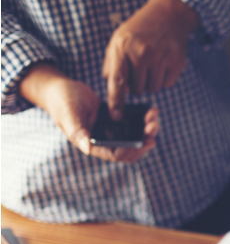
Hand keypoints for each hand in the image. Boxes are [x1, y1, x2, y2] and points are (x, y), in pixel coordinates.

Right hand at [20, 64, 158, 162]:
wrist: (61, 89)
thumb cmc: (61, 103)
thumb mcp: (68, 116)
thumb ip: (77, 131)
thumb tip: (88, 148)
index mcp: (93, 144)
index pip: (116, 154)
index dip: (132, 150)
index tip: (145, 140)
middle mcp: (104, 140)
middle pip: (130, 148)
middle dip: (144, 140)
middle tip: (154, 126)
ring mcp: (111, 130)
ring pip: (135, 136)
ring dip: (147, 130)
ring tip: (154, 117)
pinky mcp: (116, 119)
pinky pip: (134, 123)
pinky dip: (143, 118)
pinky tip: (151, 110)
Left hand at [103, 0, 198, 120]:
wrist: (168, 14)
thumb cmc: (139, 30)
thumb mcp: (118, 40)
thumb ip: (112, 64)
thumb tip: (114, 90)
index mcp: (123, 48)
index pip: (117, 81)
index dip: (116, 101)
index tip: (116, 116)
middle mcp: (142, 53)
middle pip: (137, 90)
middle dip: (136, 85)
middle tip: (139, 70)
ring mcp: (162, 57)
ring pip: (153, 89)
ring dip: (150, 83)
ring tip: (151, 65)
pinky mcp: (177, 61)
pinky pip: (168, 84)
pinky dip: (164, 79)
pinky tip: (163, 64)